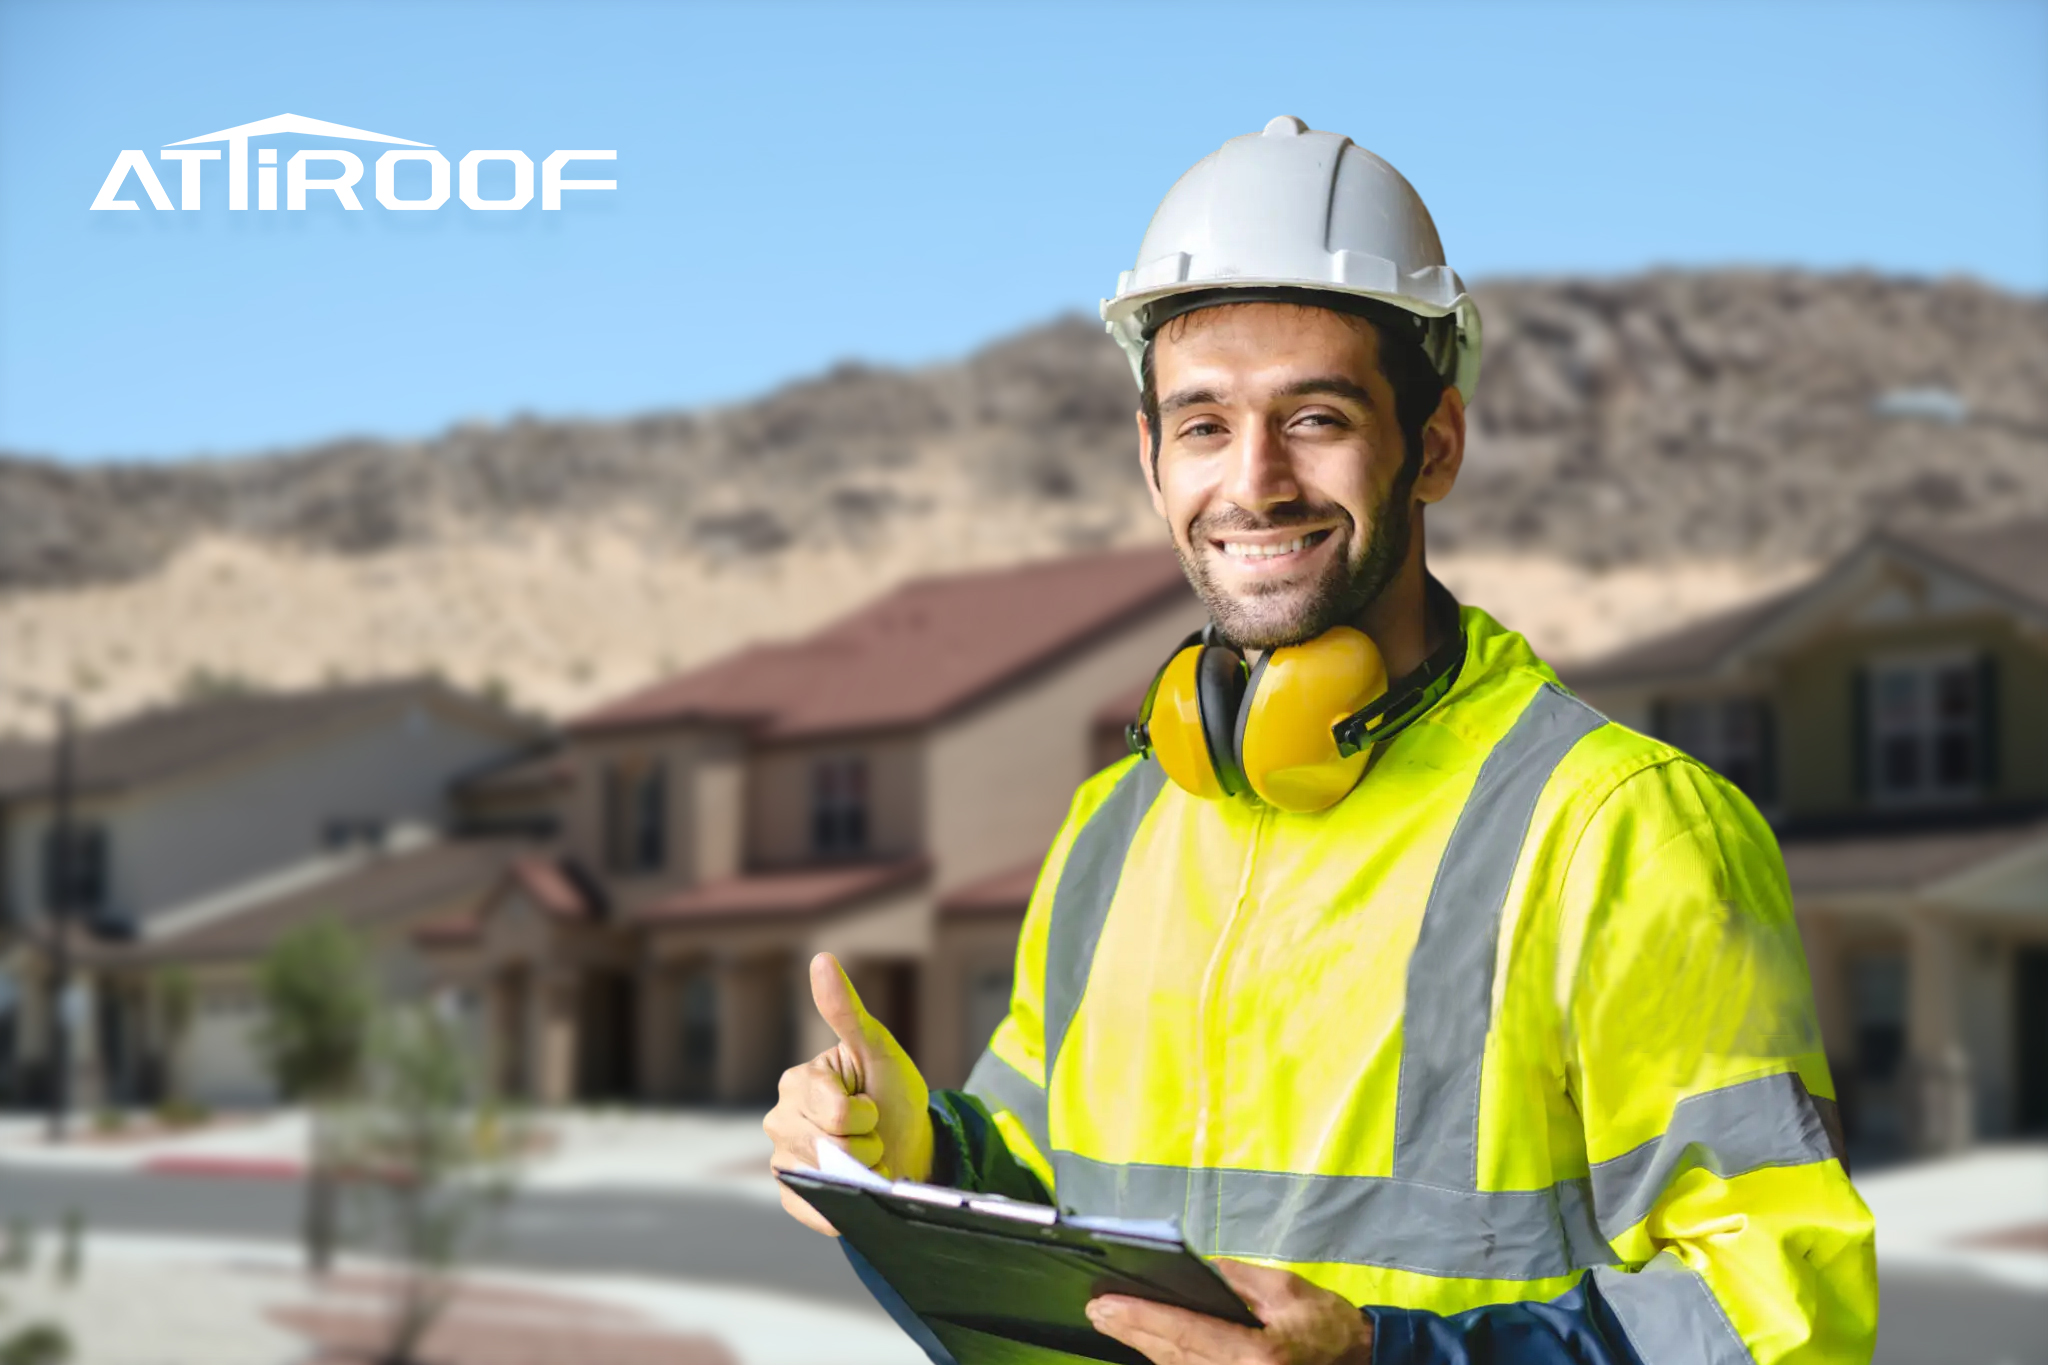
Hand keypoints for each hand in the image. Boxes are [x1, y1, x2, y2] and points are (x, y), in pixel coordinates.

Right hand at [763, 952, 933, 1234]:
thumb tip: (821, 958)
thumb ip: (846, 1011)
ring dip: (860, 1173)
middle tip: (870, 1133)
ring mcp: (783, 1160)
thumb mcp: (877, 1049)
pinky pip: (814, 1209)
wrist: (911, 1144)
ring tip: (865, 1158)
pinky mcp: (793, 1196)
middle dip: (864, 1144)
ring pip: (826, 1179)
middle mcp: (779, 1121)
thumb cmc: (892, 1092)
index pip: (835, 1112)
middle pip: (829, 1147)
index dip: (866, 1114)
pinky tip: (854, 1187)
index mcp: (796, 1083)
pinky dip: (841, 1206)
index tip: (871, 1104)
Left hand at [1088, 1260, 1372, 1364]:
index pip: (1186, 1332)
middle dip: (1131, 1331)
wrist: (1362, 1360)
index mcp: (1257, 1354)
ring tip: (1113, 1321)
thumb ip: (1234, 1278)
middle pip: (1173, 1356)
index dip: (1142, 1317)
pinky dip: (1169, 1360)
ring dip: (1143, 1347)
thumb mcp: (1285, 1288)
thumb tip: (1192, 1270)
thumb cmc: (1326, 1324)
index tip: (1106, 1303)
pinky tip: (1147, 1343)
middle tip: (1097, 1310)